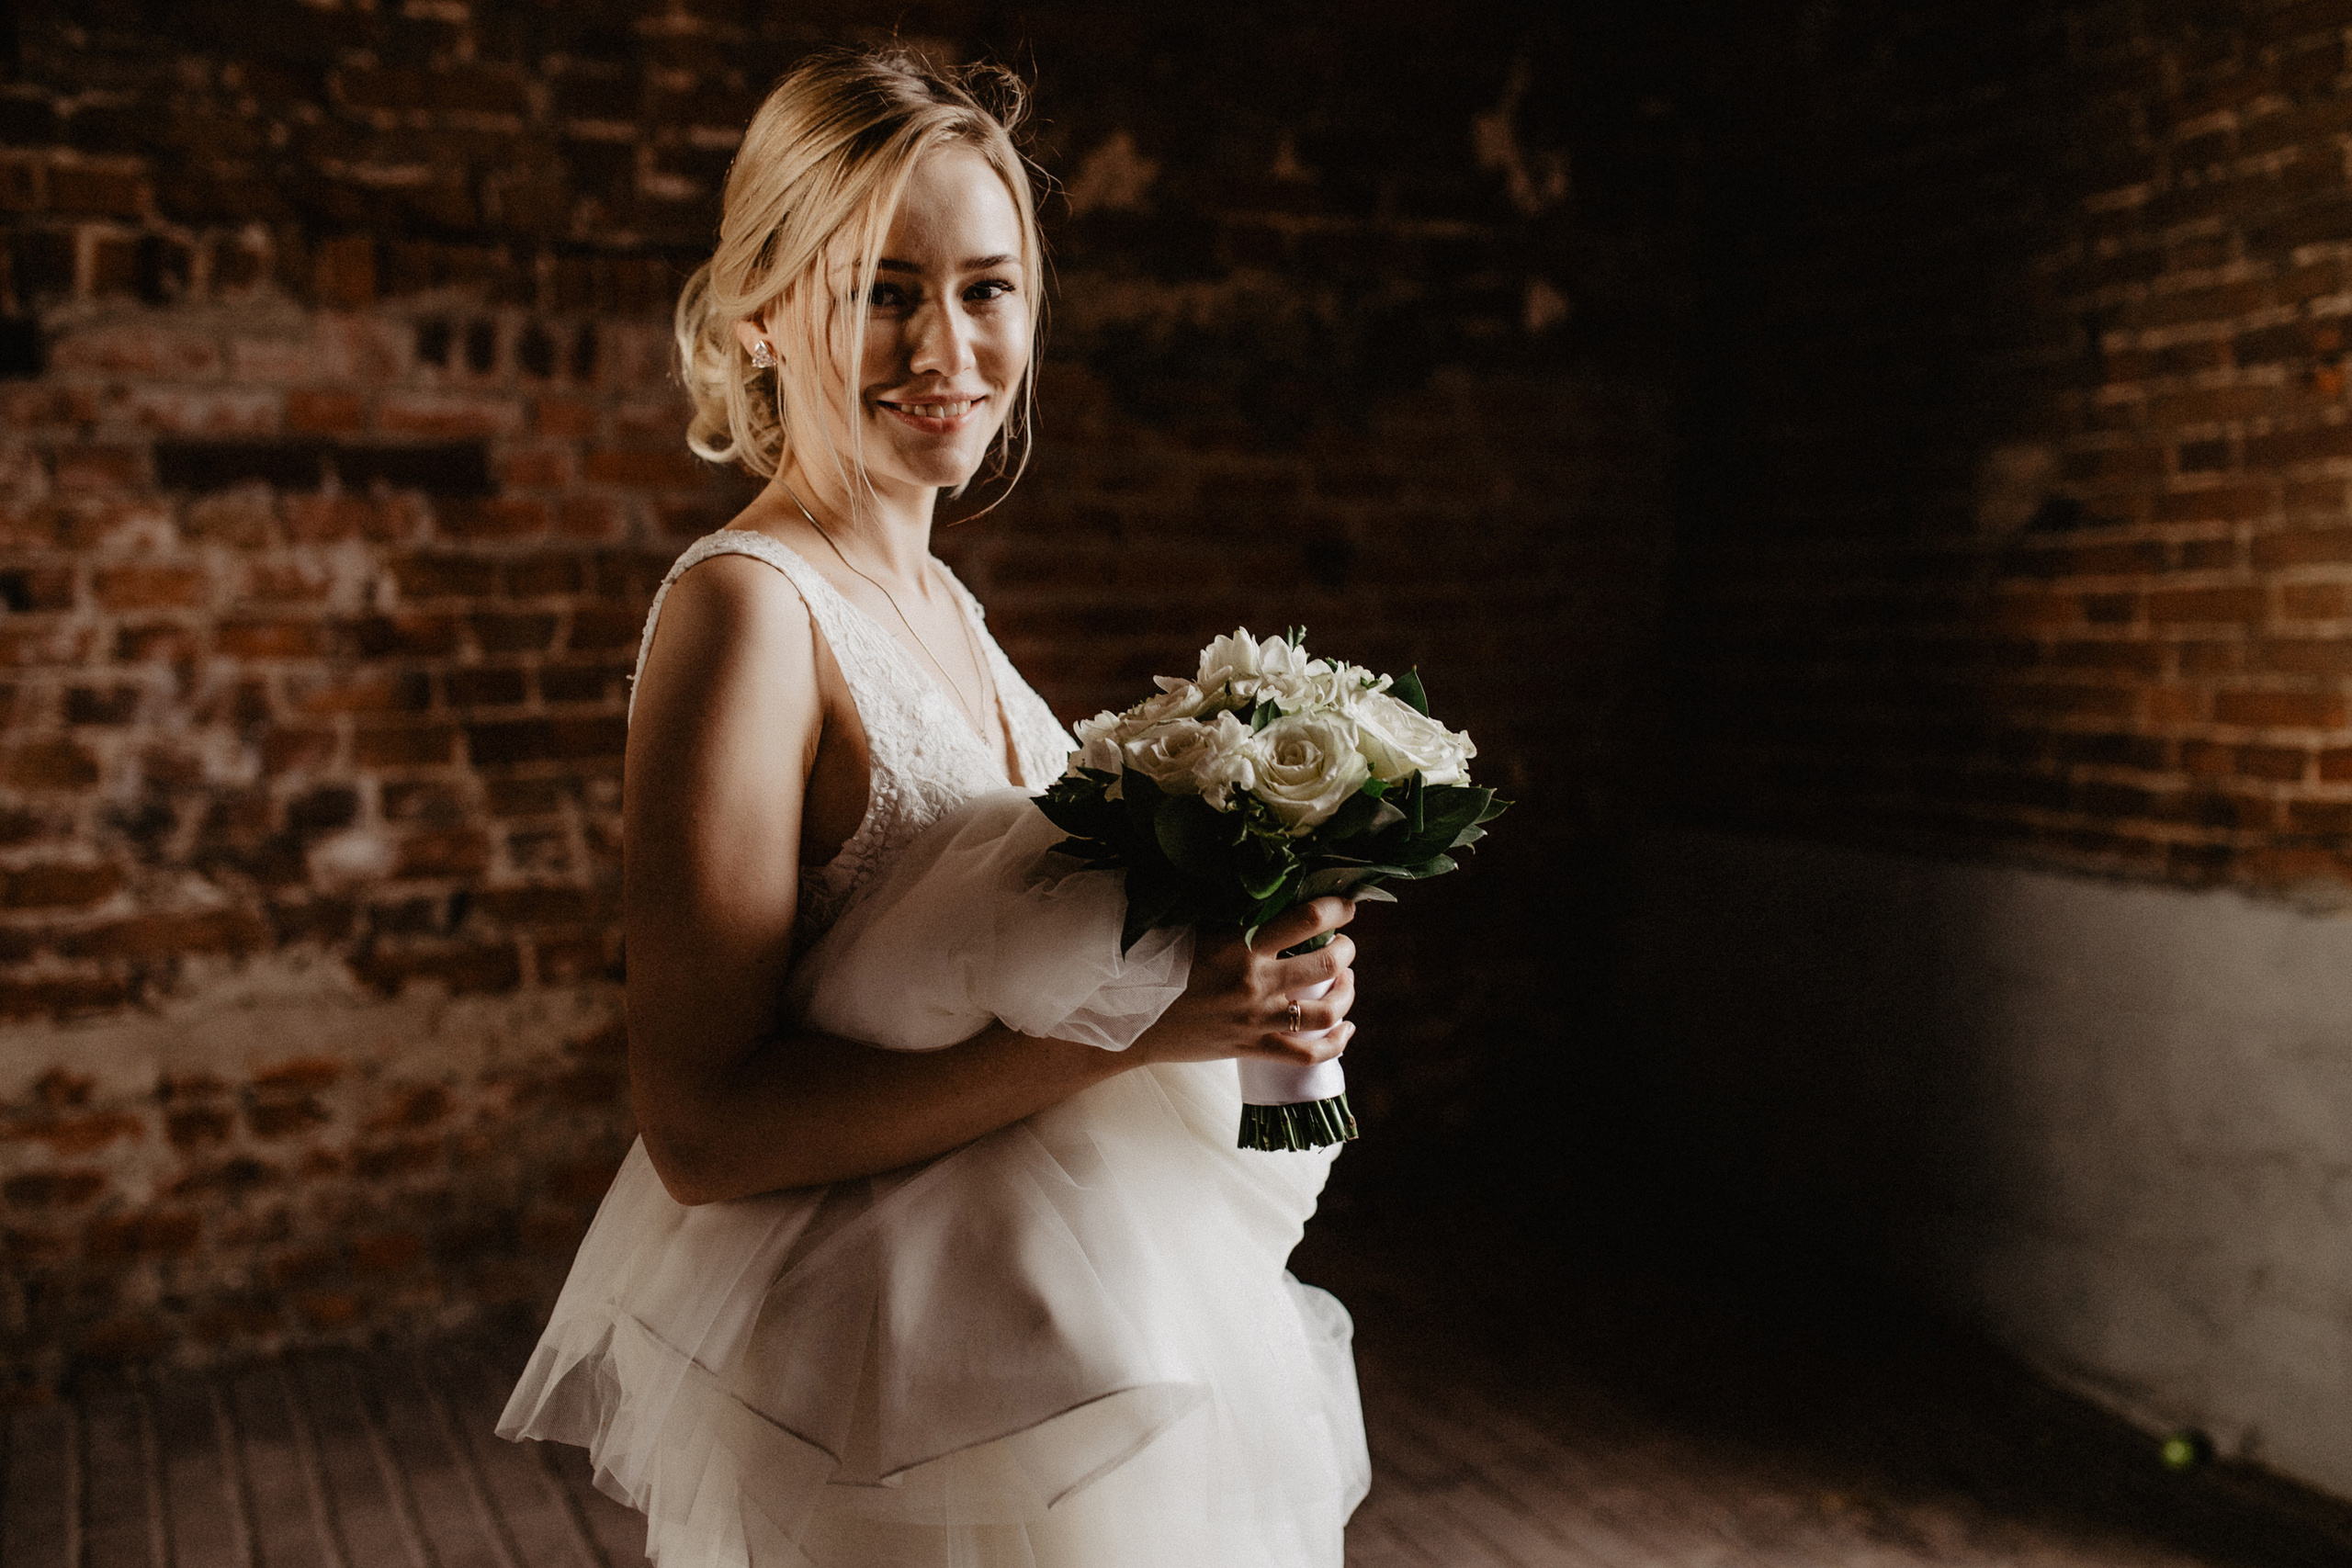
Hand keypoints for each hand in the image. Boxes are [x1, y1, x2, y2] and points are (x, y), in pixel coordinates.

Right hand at [1131, 897, 1356, 1067]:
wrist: (1128, 1023)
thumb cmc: (1154, 967)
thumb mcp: (1190, 930)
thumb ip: (1231, 916)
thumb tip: (1266, 891)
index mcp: (1240, 947)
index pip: (1306, 920)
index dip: (1337, 909)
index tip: (1347, 905)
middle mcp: (1255, 985)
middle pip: (1328, 964)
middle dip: (1347, 949)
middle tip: (1344, 943)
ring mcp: (1256, 1021)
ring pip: (1326, 1012)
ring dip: (1346, 992)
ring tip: (1345, 979)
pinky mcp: (1253, 1049)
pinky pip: (1308, 1055)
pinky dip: (1336, 1043)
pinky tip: (1346, 1027)